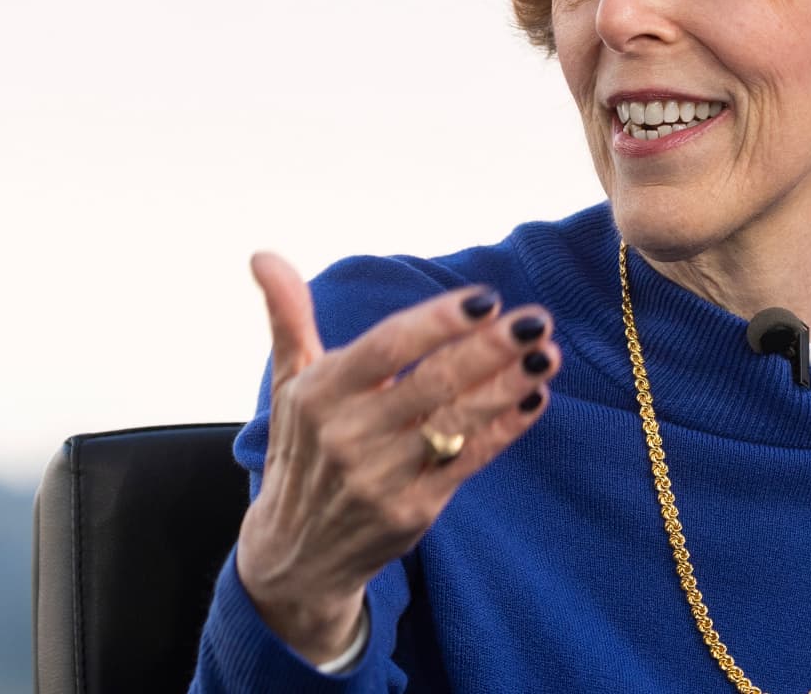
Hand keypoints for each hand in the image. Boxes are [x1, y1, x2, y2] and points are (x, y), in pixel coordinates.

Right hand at [234, 252, 558, 661]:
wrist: (297, 554)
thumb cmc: (302, 451)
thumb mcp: (289, 385)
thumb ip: (288, 317)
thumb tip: (263, 255)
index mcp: (318, 395)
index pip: (387, 347)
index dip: (439, 321)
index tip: (487, 298)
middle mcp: (347, 436)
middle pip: (432, 382)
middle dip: (490, 349)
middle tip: (536, 320)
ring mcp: (381, 478)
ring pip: (457, 422)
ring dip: (508, 385)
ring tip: (548, 354)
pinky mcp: (412, 512)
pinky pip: (469, 462)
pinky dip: (505, 429)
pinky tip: (534, 397)